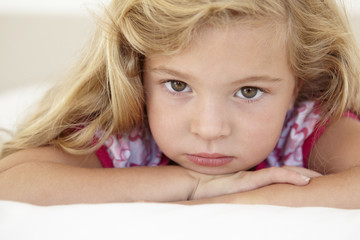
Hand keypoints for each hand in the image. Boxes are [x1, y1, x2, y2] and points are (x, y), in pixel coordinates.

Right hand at [188, 166, 321, 199]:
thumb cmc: (205, 192)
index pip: (274, 176)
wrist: (193, 184)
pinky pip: (273, 176)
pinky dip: (290, 176)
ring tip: (318, 179)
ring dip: (302, 175)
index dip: (290, 176)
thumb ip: (233, 198)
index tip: (305, 181)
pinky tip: (304, 181)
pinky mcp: (249, 180)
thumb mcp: (224, 197)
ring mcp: (251, 177)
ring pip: (282, 173)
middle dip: (302, 174)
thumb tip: (239, 208)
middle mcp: (252, 177)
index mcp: (248, 181)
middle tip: (320, 178)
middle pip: (282, 173)